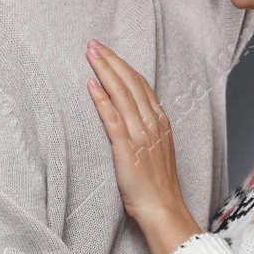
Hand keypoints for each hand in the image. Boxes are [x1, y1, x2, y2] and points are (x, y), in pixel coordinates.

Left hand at [86, 39, 200, 253]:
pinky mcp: (126, 149)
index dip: (124, 66)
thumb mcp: (156, 153)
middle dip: (111, 61)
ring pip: (122, 95)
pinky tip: (91, 85)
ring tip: (90, 54)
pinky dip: (102, 100)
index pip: (141, 86)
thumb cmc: (157, 188)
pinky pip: (113, 119)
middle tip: (93, 44)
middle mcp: (151, 124)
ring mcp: (140, 135)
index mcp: (160, 124)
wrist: (163, 210)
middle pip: (131, 83)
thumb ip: (146, 133)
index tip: (108, 52)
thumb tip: (130, 119)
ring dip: (105, 71)